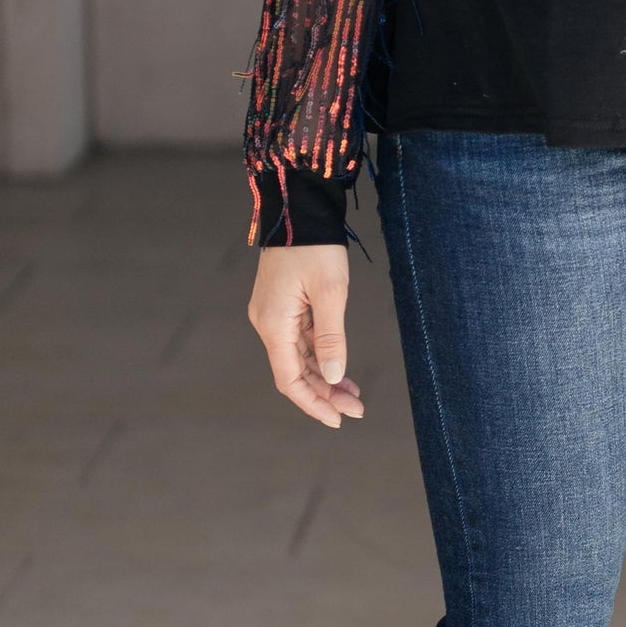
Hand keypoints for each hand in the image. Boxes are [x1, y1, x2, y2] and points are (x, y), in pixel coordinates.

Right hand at [248, 242, 364, 428]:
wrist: (299, 207)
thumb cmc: (314, 245)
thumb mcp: (329, 293)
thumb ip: (331, 338)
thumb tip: (333, 376)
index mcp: (273, 323)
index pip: (290, 379)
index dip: (313, 403)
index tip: (338, 420)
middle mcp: (268, 323)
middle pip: (295, 372)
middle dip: (325, 393)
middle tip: (357, 409)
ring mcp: (274, 314)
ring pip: (299, 358)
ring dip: (324, 377)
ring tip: (353, 393)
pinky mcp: (283, 305)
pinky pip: (300, 340)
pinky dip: (320, 356)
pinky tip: (339, 367)